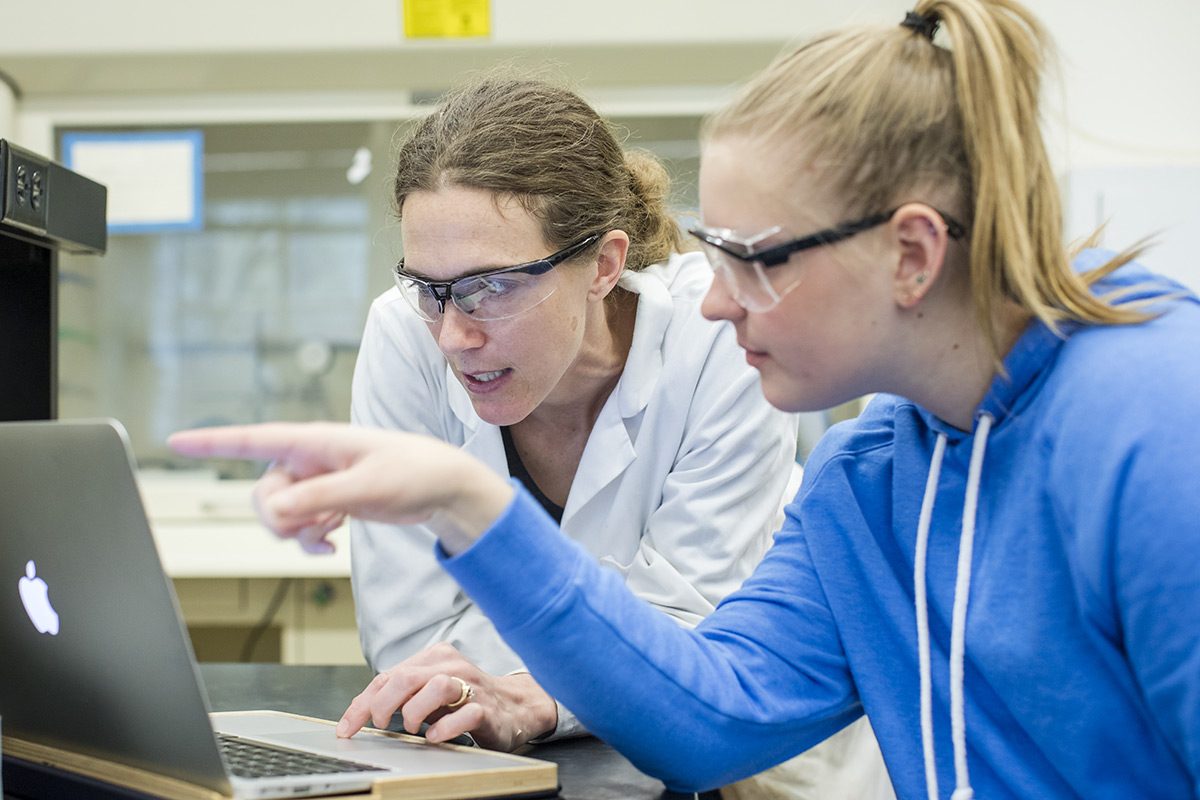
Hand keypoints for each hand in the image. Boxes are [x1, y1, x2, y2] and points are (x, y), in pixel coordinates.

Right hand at [167, 422, 513, 554]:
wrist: (445, 487)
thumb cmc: (413, 473)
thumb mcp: (367, 486)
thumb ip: (319, 497)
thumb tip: (275, 510)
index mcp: (316, 442)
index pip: (254, 439)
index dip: (213, 441)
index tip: (175, 440)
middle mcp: (311, 458)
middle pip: (263, 491)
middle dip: (278, 518)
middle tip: (312, 527)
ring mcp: (320, 481)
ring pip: (280, 512)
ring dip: (297, 530)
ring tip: (332, 530)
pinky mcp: (330, 500)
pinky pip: (299, 525)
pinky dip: (307, 539)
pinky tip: (329, 545)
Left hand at [335, 643, 558, 751]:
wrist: (513, 706)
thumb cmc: (463, 699)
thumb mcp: (427, 692)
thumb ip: (399, 694)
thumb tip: (357, 711)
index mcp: (435, 657)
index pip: (388, 676)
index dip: (362, 704)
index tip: (347, 728)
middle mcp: (452, 667)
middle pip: (406, 677)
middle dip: (382, 705)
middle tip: (379, 724)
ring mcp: (472, 687)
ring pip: (436, 687)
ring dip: (414, 712)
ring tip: (412, 728)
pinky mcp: (487, 710)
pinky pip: (465, 715)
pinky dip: (445, 727)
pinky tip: (435, 737)